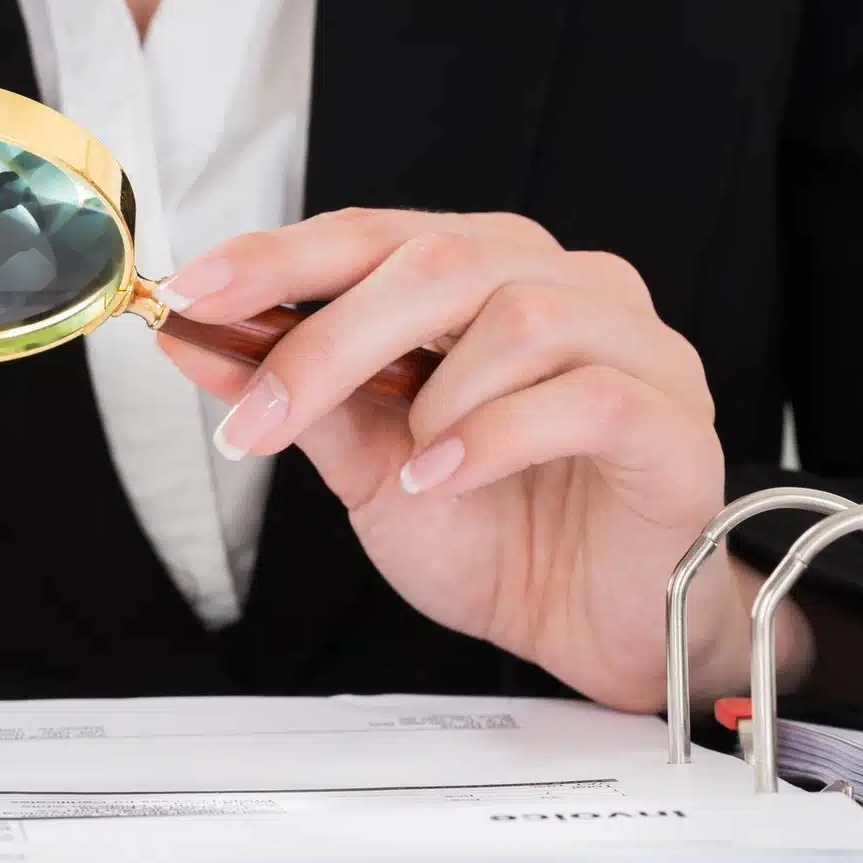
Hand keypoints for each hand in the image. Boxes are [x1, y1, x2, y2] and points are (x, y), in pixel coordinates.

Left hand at [155, 207, 810, 710]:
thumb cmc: (491, 531)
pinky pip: (585, 397)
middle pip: (439, 262)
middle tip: (257, 421)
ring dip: (433, 401)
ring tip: (406, 471)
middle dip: (327, 341)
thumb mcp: (366, 465)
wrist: (586, 628)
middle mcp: (563, 285)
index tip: (189, 292)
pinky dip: (493, 438)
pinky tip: (444, 480)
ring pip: (520, 317)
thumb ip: (297, 397)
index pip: (371, 234)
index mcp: (482, 277)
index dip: (277, 256)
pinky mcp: (673, 420)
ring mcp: (632, 345)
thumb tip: (192, 340)